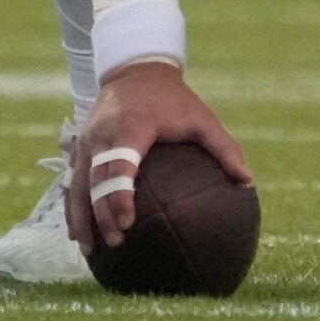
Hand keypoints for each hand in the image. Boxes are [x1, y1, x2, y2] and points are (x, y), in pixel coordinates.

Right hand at [67, 62, 251, 251]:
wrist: (136, 71)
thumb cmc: (173, 99)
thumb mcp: (201, 118)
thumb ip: (224, 148)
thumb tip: (247, 182)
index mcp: (131, 128)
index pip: (119, 166)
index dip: (119, 195)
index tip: (127, 222)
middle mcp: (103, 136)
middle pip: (94, 180)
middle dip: (100, 214)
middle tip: (116, 242)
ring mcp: (87, 141)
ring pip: (76, 184)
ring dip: (80, 217)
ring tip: (89, 250)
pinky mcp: (80, 146)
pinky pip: (72, 180)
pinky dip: (73, 207)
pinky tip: (80, 233)